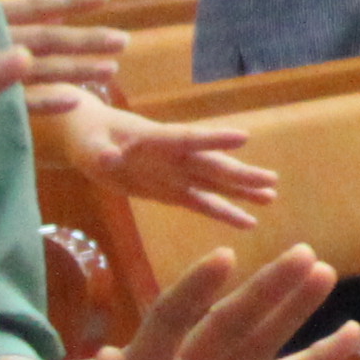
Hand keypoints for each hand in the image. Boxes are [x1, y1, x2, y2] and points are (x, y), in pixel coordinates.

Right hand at [0, 0, 129, 98]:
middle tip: (123, 41)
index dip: (70, 0)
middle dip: (85, 40)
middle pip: (46, 39)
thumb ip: (17, 19)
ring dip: (76, 70)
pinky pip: (17, 105)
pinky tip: (75, 101)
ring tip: (112, 70)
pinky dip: (45, 102)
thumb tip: (59, 15)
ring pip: (39, 71)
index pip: (35, 6)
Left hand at [60, 103, 276, 229]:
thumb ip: (99, 152)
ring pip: (214, 184)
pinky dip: (225, 212)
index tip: (243, 138)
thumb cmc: (88, 137)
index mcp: (155, 139)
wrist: (92, 138)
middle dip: (240, 173)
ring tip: (271, 197)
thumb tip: (109, 158)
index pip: (187, 138)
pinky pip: (202, 204)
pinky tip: (248, 222)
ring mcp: (176, 174)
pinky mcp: (172, 191)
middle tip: (272, 180)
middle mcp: (174, 156)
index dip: (213, 139)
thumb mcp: (87, 146)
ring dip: (242, 191)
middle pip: (211, 165)